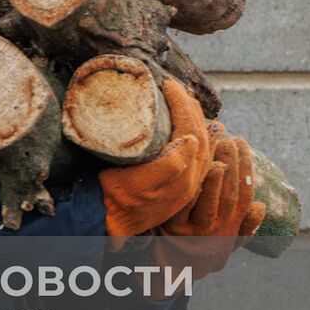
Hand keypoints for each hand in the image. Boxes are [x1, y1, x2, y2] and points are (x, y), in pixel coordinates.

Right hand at [98, 79, 214, 237]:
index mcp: (184, 177)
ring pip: (200, 143)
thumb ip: (169, 165)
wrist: (109, 224)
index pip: (191, 129)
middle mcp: (190, 180)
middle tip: (175, 87)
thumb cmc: (117, 200)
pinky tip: (191, 126)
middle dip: (190, 107)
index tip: (169, 85)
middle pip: (199, 134)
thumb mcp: (140, 182)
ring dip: (194, 118)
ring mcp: (185, 183)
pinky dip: (195, 134)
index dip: (182, 104)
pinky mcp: (177, 185)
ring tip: (184, 99)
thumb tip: (193, 140)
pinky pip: (195, 153)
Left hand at [153, 135, 266, 278]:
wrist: (168, 275)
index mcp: (230, 227)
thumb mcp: (225, 243)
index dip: (246, 167)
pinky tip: (192, 167)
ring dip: (216, 173)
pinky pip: (183, 203)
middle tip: (230, 138)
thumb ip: (243, 226)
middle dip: (232, 163)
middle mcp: (216, 229)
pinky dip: (191, 185)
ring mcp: (194, 230)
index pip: (244, 194)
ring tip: (218, 147)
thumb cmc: (199, 252)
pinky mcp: (171, 228)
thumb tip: (261, 206)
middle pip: (230, 193)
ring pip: (210, 199)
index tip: (242, 142)